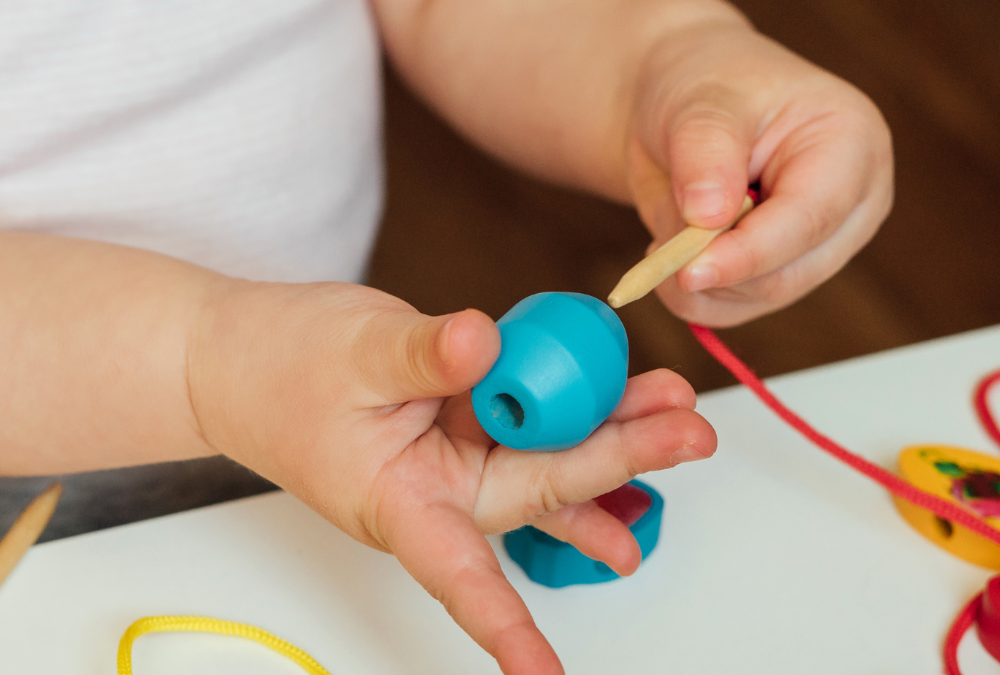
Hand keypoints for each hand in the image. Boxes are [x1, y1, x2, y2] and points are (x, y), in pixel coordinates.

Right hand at [187, 281, 716, 674]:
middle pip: (540, 492)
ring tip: (679, 417)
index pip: (459, 576)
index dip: (505, 627)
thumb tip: (483, 342)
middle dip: (615, 465)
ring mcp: (457, 456)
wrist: (244, 358)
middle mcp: (439, 491)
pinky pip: (533, 423)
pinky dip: (578, 415)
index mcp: (399, 503)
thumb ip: (422, 357)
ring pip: (547, 455)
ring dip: (613, 436)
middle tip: (687, 435)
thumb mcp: (351, 355)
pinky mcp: (466, 420)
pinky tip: (633, 417)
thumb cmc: (277, 370)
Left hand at [626, 16, 893, 325]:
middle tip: (656, 253)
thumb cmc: (704, 89)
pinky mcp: (784, 274)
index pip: (809, 218)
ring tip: (663, 235)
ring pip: (758, 299)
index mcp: (851, 144)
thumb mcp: (698, 105)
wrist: (682, 109)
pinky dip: (693, 296)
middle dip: (715, 271)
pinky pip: (736, 309)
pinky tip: (671, 254)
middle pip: (788, 274)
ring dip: (697, 286)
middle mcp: (850, 205)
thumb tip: (708, 217)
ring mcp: (821, 247)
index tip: (690, 271)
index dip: (748, 253)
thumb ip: (704, 156)